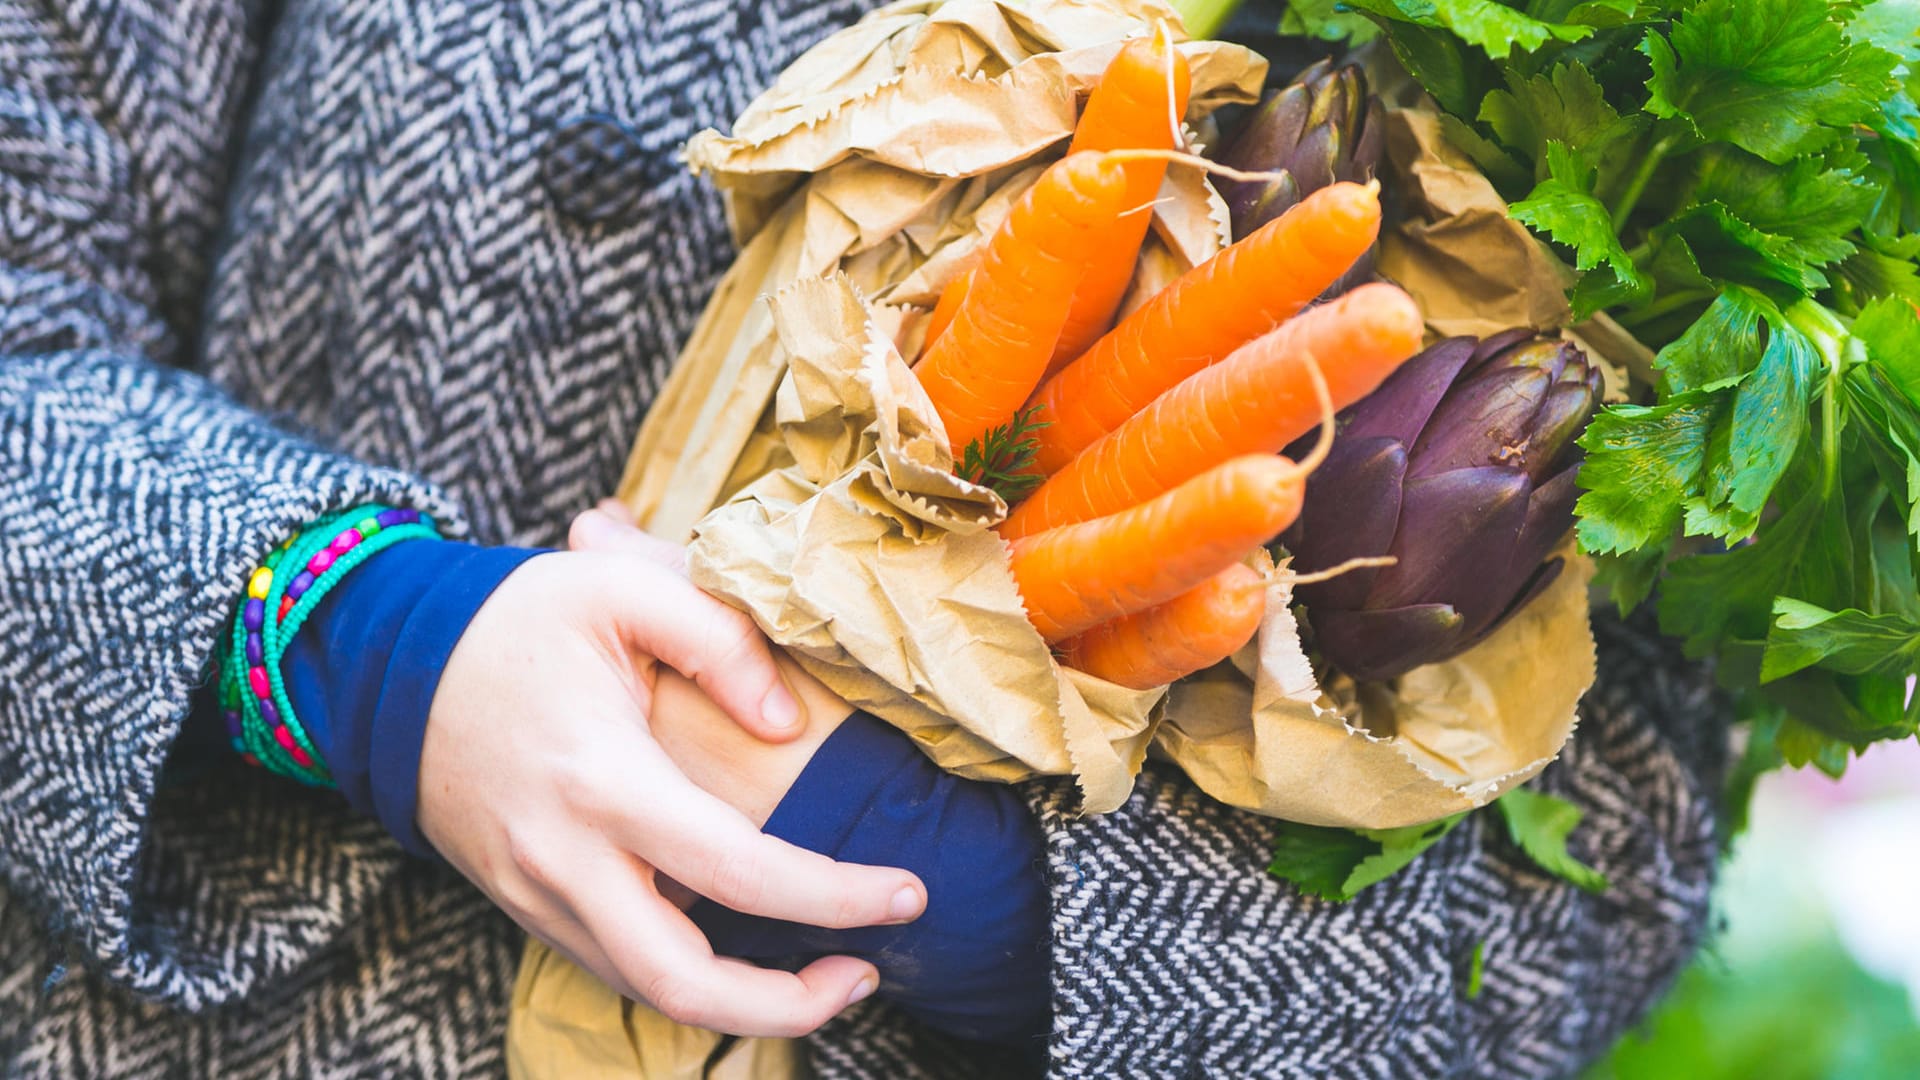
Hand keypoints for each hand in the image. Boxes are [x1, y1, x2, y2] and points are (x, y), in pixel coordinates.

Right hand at [416, 508, 925, 1037]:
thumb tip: (788, 725)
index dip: (838, 895)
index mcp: (603, 782)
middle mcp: (567, 861)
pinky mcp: (527, 906)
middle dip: (789, 1007)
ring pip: (649, 991)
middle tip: (867, 970)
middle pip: (685, 985)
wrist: (386, 664)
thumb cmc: (513, 620)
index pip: (742, 871)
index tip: (909, 893)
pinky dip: (691, 976)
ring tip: (827, 966)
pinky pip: (618, 966)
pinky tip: (746, 942)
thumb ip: (720, 639)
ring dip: (745, 1002)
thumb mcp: (619, 588)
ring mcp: (539, 896)